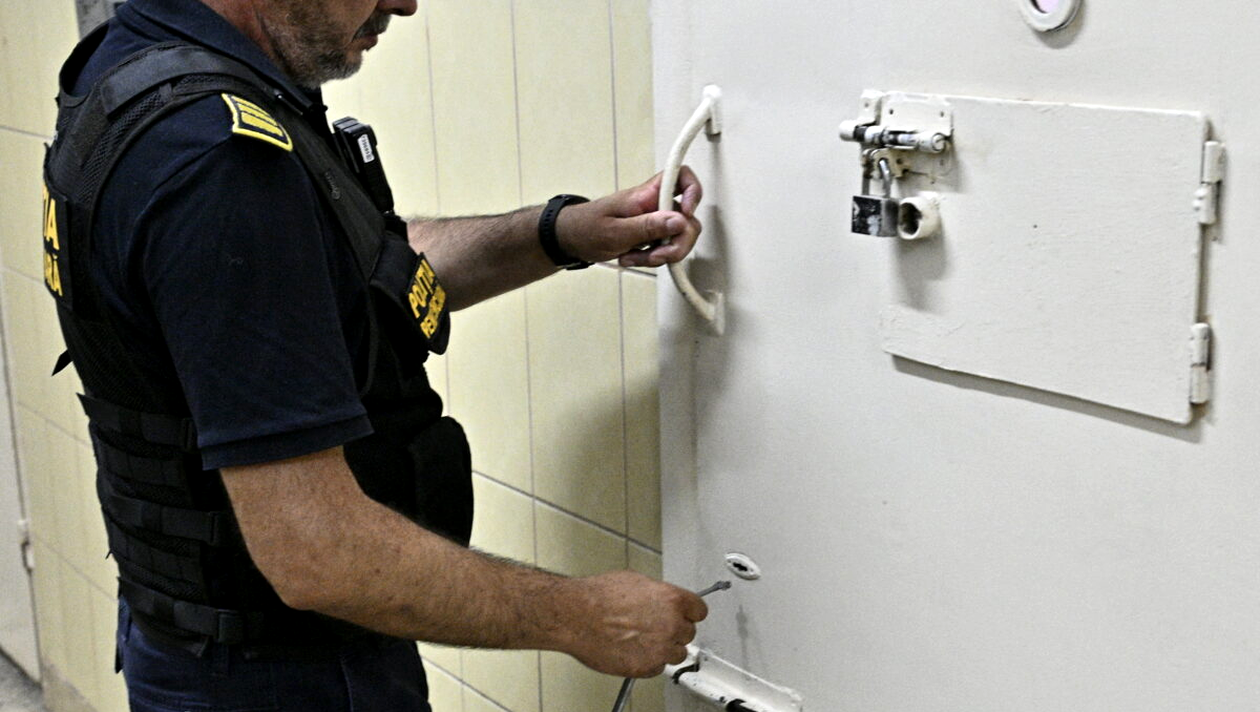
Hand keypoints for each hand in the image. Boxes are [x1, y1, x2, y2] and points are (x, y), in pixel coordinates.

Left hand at [556, 167, 703, 268]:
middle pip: (687, 218)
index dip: (693, 192)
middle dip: (677, 242)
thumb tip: (680, 220)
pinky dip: (653, 258)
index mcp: (646, 194)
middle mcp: (654, 204)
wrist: (570, 239)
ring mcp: (653, 221)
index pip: (680, 176)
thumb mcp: (616, 231)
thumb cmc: (586, 228)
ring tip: (635, 258)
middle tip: (657, 255)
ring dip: (661, 254)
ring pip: (678, 237)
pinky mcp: (650, 236)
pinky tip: (634, 258)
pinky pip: (665, 248)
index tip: (686, 214)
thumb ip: (648, 226)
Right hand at [561, 570, 707, 677]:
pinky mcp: (646, 667)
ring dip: (664, 649)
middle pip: (689, 633)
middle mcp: (670, 625)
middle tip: (656, 628)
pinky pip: (657, 668)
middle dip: (675, 631)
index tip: (686, 616)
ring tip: (643, 641)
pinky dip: (648, 662)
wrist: (576, 616)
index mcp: (672, 600)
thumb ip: (656, 594)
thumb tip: (660, 599)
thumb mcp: (635, 581)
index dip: (690, 613)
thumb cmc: (598, 597)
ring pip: (676, 654)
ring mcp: (659, 648)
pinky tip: (633, 651)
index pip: (699, 610)